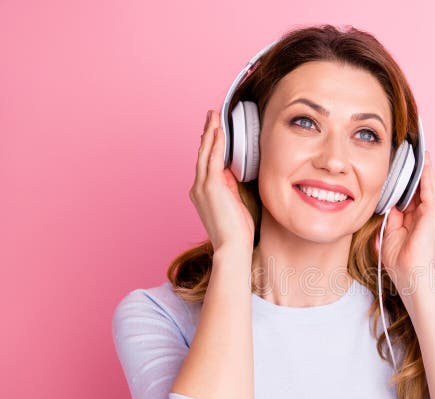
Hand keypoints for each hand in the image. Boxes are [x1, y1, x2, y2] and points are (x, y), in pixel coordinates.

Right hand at [190, 110, 254, 253]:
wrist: (232, 246)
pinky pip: (213, 159)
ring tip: (213, 117)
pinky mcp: (211, 187)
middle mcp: (198, 188)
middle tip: (210, 117)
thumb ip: (230, 187)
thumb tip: (231, 172)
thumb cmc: (236, 231)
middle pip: (202, 154)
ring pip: (205, 153)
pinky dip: (215, 144)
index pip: (205, 164)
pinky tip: (219, 131)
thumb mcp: (233, 204)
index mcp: (202, 193)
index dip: (209, 146)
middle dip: (206, 134)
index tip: (214, 132)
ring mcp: (202, 187)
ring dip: (210, 133)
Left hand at [375, 150, 434, 293]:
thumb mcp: (387, 232)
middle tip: (412, 152)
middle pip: (418, 187)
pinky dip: (428, 177)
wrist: (408, 273)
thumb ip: (388, 216)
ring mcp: (428, 214)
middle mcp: (420, 214)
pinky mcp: (432, 214)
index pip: (407, 194)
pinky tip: (425, 164)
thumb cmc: (397, 259)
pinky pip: (430, 191)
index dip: (403, 179)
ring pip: (426, 186)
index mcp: (409, 219)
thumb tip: (386, 201)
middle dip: (415, 170)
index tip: (398, 164)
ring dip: (425, 169)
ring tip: (422, 152)